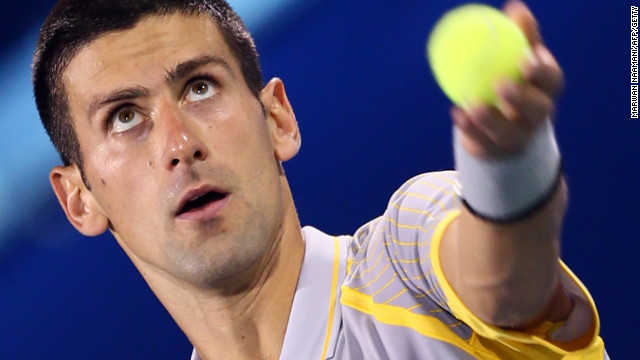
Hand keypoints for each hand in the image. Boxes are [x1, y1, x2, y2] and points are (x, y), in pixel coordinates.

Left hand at [451, 0, 563, 158]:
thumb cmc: (513, 84)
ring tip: (473, 104)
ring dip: (491, 119)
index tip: (526, 60)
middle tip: (501, 84)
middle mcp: (537, 116)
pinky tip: (457, 113)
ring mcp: (518, 137)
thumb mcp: (516, 60)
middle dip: (521, 98)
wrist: (501, 128)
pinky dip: (469, 129)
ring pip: (509, 132)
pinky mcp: (496, 151)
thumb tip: (515, 8)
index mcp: (545, 90)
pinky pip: (483, 144)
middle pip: (537, 109)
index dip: (542, 72)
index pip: (552, 81)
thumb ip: (518, 37)